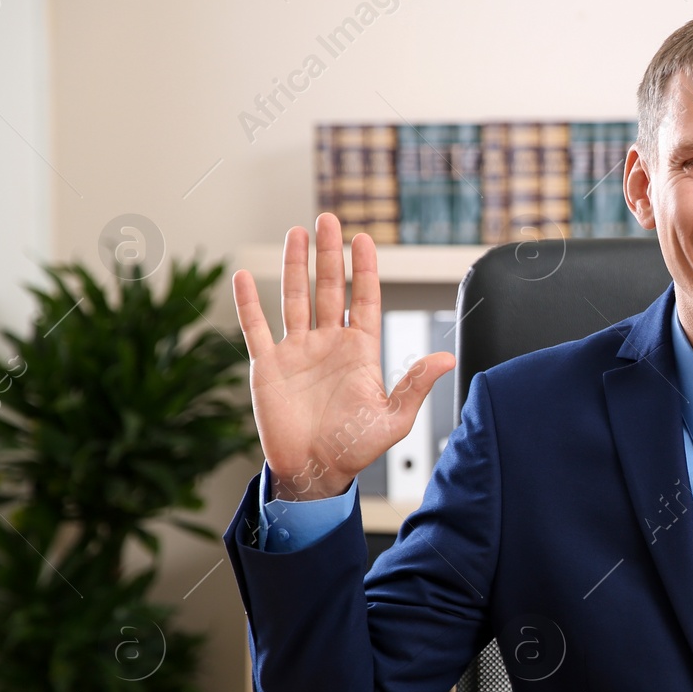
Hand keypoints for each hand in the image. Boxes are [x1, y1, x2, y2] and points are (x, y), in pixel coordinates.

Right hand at [233, 214, 454, 500]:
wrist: (315, 472)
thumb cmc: (355, 448)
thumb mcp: (393, 419)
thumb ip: (415, 385)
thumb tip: (447, 359)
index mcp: (360, 352)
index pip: (363, 300)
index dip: (364, 269)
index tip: (364, 239)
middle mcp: (329, 344)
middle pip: (329, 289)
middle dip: (329, 254)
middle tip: (328, 219)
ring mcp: (297, 351)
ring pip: (295, 298)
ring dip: (295, 266)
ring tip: (297, 233)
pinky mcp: (268, 366)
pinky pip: (255, 328)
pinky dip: (248, 303)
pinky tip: (245, 276)